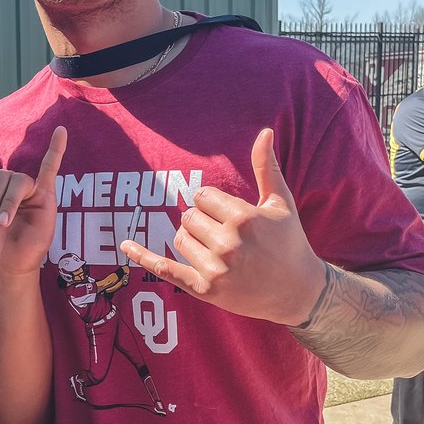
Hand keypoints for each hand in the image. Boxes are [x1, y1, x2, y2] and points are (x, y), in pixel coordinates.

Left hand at [120, 128, 325, 325]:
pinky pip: (166, 269)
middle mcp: (228, 244)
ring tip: (219, 250)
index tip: (228, 215)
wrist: (299, 292)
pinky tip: (125, 246)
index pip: (202, 196)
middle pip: (188, 217)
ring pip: (179, 239)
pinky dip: (144, 257)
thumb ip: (267, 168)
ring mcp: (216, 269)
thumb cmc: (290, 243)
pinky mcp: (205, 290)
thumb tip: (265, 131)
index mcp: (243, 218)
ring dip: (191, 240)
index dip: (212, 203)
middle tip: (226, 235)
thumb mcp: (280, 204)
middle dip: (202, 222)